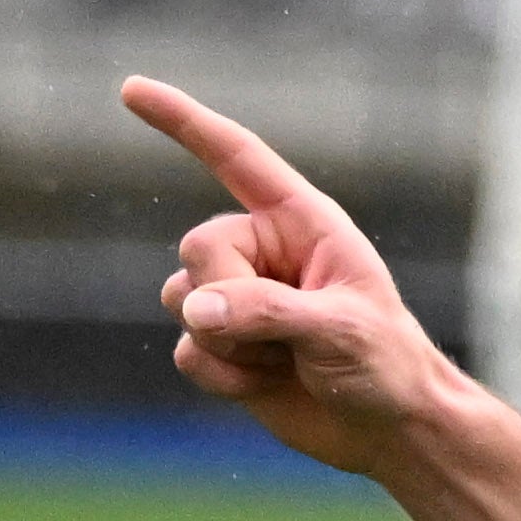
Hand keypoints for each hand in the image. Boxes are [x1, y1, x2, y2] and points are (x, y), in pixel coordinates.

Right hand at [127, 76, 464, 481]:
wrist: (391, 431)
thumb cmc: (388, 366)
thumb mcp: (341, 331)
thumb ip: (269, 311)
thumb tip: (195, 308)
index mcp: (302, 222)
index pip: (235, 156)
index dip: (184, 121)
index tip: (130, 89)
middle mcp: (263, 252)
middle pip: (198, 248)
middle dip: (228, 297)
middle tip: (285, 336)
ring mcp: (239, 298)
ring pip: (179, 300)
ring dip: (228, 344)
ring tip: (285, 361)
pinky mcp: (224, 346)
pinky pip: (186, 352)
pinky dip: (222, 377)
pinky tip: (268, 385)